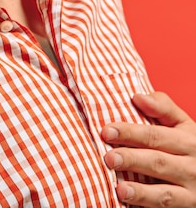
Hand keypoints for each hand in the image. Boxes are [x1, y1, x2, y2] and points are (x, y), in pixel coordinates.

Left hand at [101, 92, 195, 206]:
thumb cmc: (191, 145)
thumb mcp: (183, 124)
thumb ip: (162, 107)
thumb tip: (137, 97)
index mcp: (188, 140)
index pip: (155, 135)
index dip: (130, 133)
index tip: (107, 131)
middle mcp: (191, 165)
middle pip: (158, 161)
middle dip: (132, 160)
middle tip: (108, 158)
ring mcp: (191, 190)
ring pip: (165, 192)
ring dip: (141, 191)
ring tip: (120, 189)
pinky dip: (149, 205)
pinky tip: (131, 203)